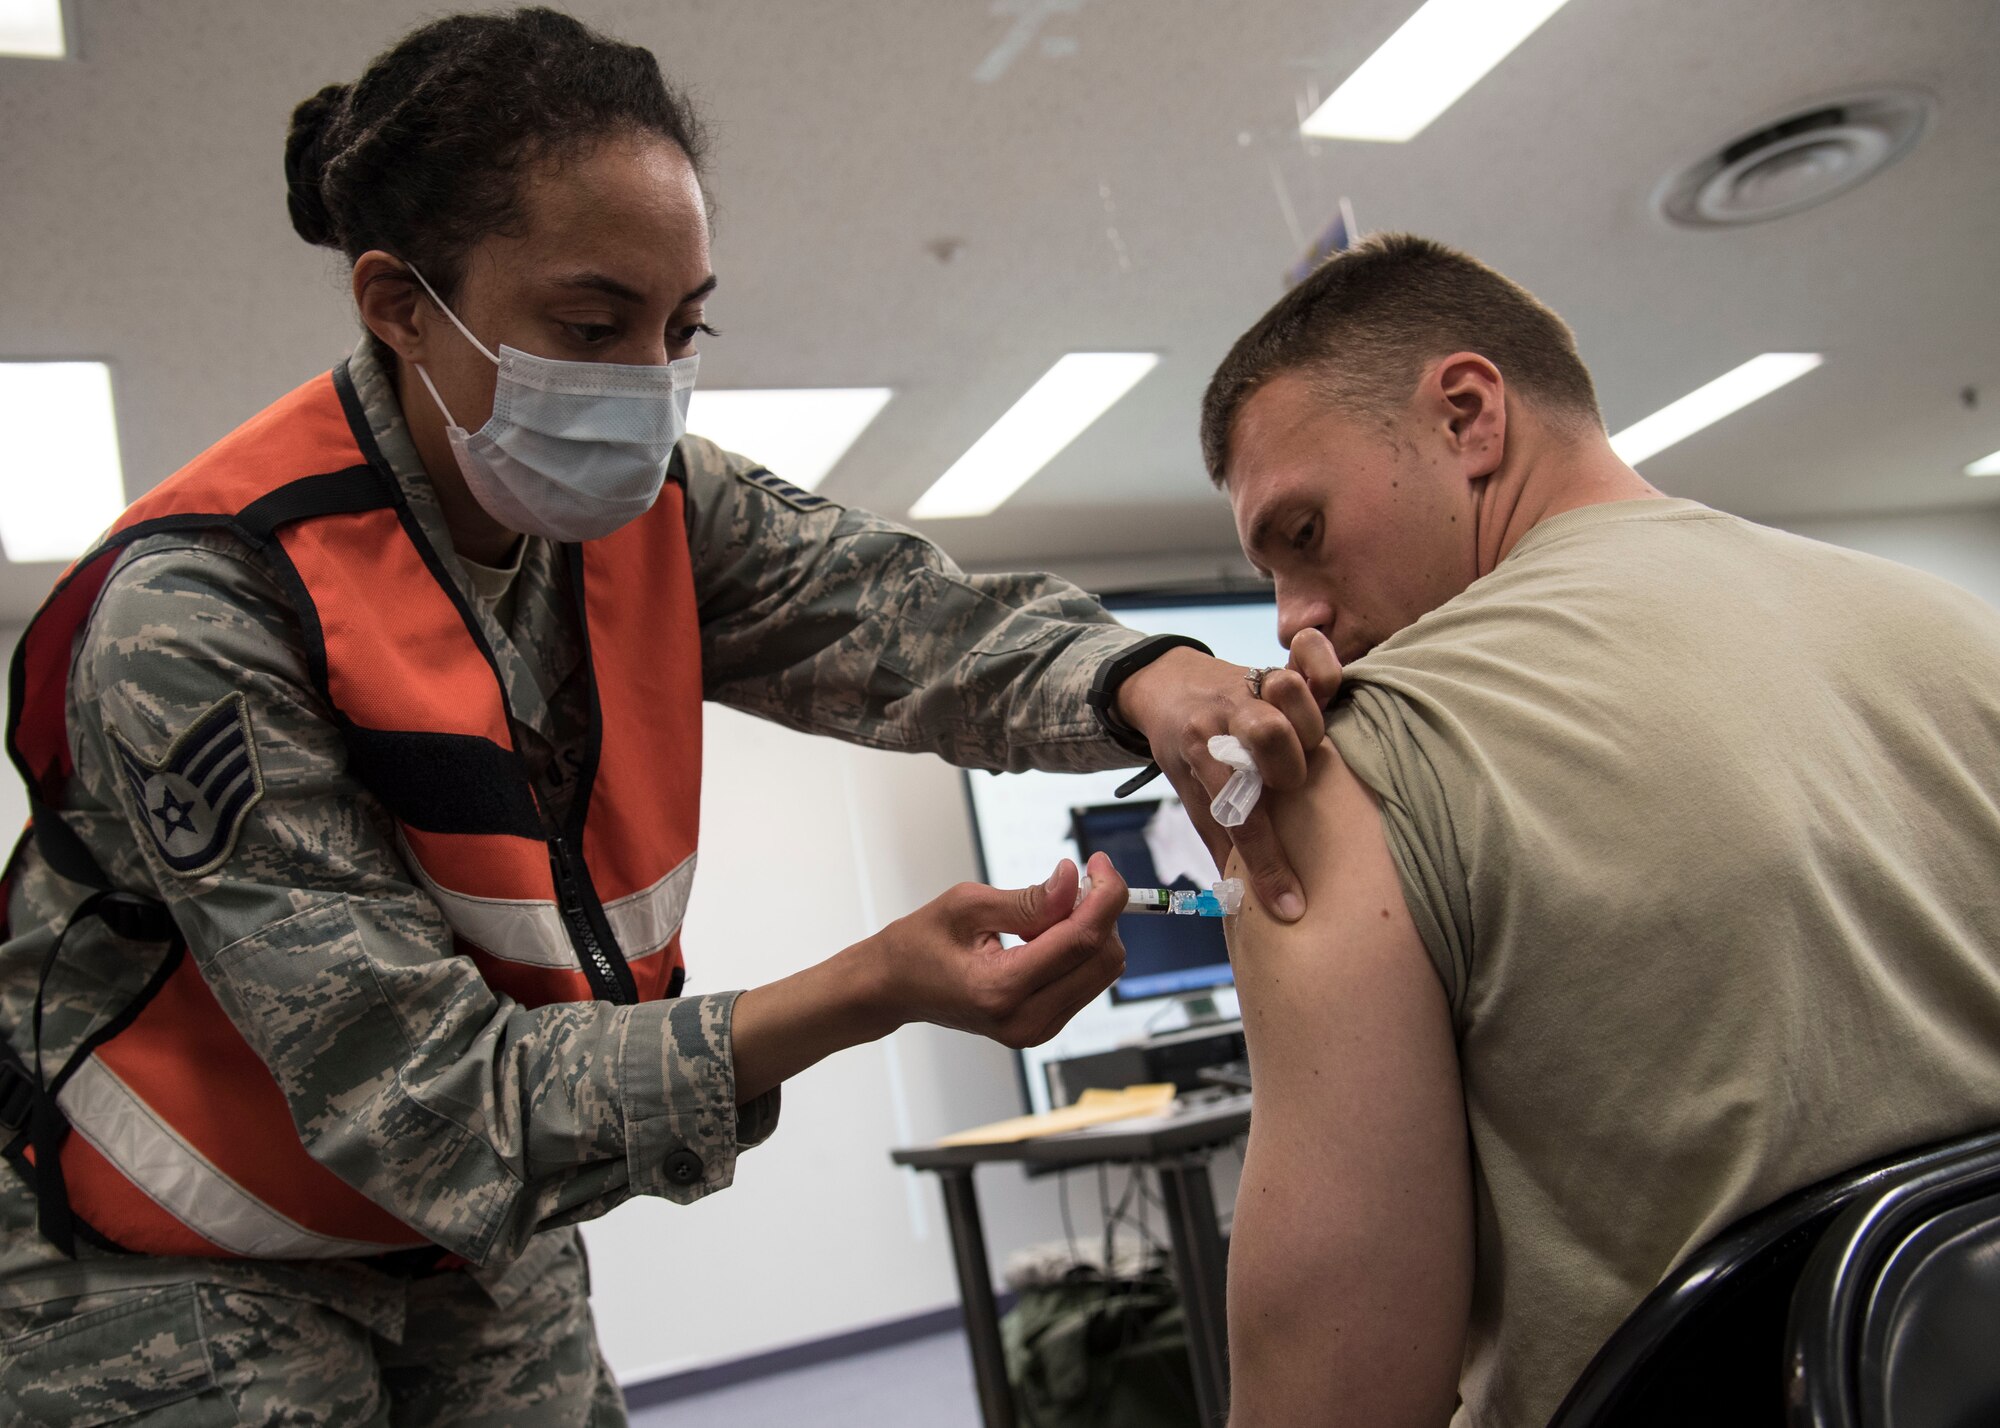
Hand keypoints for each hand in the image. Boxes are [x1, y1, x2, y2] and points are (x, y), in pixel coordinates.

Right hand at [862, 853, 1127, 1047]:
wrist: (894, 988)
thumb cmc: (918, 946)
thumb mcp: (965, 906)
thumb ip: (1028, 899)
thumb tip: (1073, 881)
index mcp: (1001, 989)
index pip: (1081, 940)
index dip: (1104, 895)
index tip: (1100, 863)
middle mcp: (1024, 1019)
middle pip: (1103, 959)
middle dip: (1100, 912)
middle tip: (1073, 882)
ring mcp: (1036, 1030)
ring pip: (1102, 971)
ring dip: (1091, 930)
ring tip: (1050, 911)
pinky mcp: (1042, 1027)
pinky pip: (1086, 982)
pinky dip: (1079, 950)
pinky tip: (1048, 934)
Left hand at [1114, 629, 1341, 921]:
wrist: (1164, 681)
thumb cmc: (1182, 744)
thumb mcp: (1187, 789)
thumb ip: (1219, 836)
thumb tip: (1244, 898)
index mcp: (1198, 749)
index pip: (1239, 816)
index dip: (1268, 865)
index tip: (1291, 905)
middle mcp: (1226, 714)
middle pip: (1267, 735)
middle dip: (1285, 769)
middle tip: (1286, 787)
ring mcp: (1252, 684)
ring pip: (1287, 691)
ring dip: (1302, 719)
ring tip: (1303, 745)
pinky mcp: (1277, 664)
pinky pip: (1308, 652)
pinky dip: (1322, 663)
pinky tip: (1325, 690)